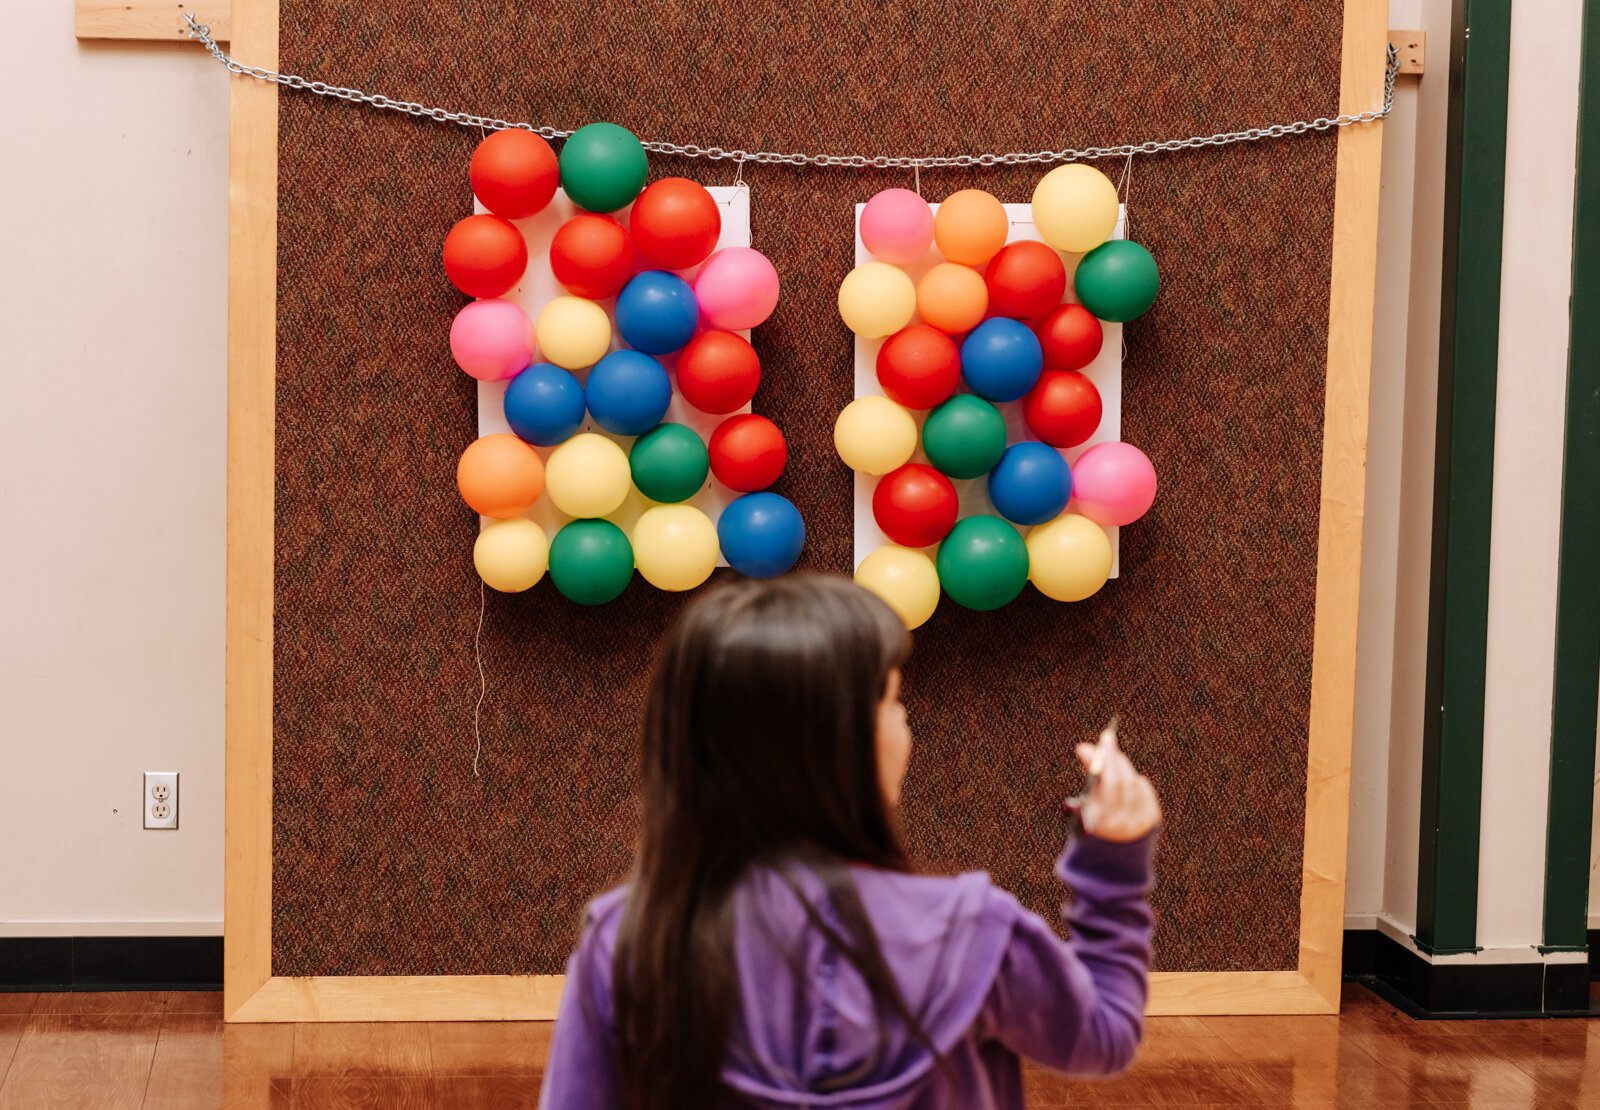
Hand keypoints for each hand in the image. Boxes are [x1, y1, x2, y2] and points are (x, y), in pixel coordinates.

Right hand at [1070, 723, 1160, 842]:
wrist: (1113, 855)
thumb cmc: (1093, 821)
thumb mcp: (1085, 801)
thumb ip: (1089, 777)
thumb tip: (1085, 748)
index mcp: (1102, 820)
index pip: (1109, 782)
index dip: (1104, 760)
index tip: (1097, 742)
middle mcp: (1123, 822)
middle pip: (1123, 779)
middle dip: (1114, 757)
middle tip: (1107, 740)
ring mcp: (1140, 821)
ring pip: (1133, 782)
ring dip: (1122, 769)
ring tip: (1112, 763)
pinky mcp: (1152, 818)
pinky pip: (1144, 789)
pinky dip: (1134, 781)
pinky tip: (1126, 781)